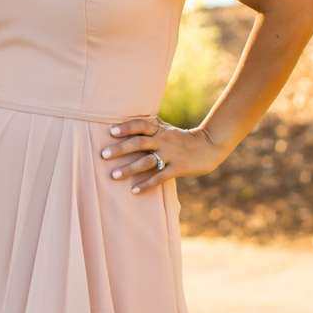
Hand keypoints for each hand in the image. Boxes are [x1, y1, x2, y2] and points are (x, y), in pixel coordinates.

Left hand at [99, 112, 235, 194]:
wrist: (210, 146)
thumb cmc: (183, 138)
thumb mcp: (167, 129)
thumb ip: (151, 126)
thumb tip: (128, 122)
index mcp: (160, 130)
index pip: (141, 124)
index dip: (126, 127)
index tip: (111, 131)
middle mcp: (164, 140)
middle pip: (139, 142)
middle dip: (120, 149)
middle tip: (103, 155)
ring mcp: (171, 155)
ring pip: (147, 161)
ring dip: (129, 168)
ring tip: (114, 175)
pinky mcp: (178, 168)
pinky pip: (159, 177)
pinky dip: (146, 184)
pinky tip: (134, 191)